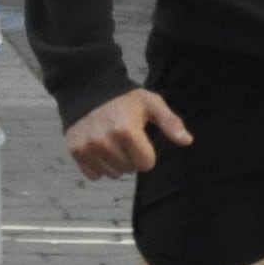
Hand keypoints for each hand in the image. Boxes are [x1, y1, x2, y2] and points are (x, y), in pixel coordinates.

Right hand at [67, 87, 189, 178]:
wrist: (88, 89)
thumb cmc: (124, 99)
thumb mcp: (151, 103)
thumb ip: (170, 122)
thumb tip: (187, 141)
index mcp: (126, 130)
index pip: (146, 164)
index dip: (147, 152)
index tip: (140, 138)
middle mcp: (104, 141)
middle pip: (129, 170)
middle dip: (130, 157)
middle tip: (124, 137)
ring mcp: (88, 148)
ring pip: (112, 174)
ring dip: (115, 162)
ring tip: (111, 141)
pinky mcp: (76, 152)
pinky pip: (94, 175)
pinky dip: (98, 166)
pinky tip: (98, 148)